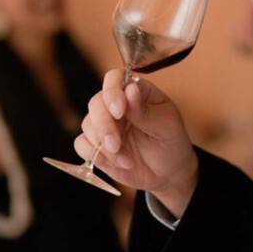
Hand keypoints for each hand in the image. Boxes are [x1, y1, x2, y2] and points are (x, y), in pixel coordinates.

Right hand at [74, 69, 197, 217]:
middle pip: (96, 103)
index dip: (112, 92)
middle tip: (116, 144)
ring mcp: (105, 124)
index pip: (114, 78)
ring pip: (87, 124)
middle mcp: (116, 104)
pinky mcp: (97, 144)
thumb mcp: (166, 125)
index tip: (119, 111)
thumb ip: (146, 111)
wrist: (168, 172)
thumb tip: (129, 89)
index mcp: (135, 92)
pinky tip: (119, 162)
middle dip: (103, 125)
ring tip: (127, 158)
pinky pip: (81, 144)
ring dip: (103, 145)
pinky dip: (96, 155)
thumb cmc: (171, 141)